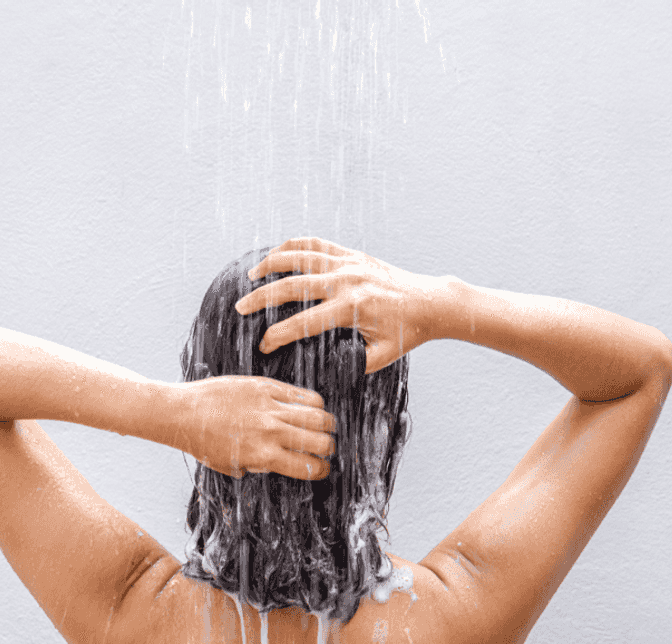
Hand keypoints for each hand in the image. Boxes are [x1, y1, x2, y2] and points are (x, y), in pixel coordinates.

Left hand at [174, 375, 335, 479]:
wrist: (183, 413)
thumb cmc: (203, 442)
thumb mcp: (231, 464)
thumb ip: (258, 466)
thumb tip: (280, 464)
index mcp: (263, 456)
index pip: (307, 467)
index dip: (321, 470)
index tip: (323, 468)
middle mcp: (270, 432)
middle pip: (320, 441)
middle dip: (328, 447)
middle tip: (326, 447)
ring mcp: (269, 408)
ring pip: (317, 416)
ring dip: (326, 424)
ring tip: (324, 426)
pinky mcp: (265, 387)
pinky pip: (301, 394)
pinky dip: (313, 402)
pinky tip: (312, 406)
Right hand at [234, 237, 438, 372]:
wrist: (431, 301)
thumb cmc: (406, 332)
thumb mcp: (381, 357)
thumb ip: (352, 365)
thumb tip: (323, 371)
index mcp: (352, 309)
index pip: (304, 322)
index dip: (279, 335)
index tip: (263, 344)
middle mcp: (346, 281)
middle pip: (292, 285)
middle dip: (262, 298)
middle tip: (241, 308)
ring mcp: (348, 263)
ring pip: (299, 257)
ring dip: (271, 264)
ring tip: (251, 277)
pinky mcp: (352, 254)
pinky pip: (316, 244)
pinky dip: (292, 246)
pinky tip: (276, 254)